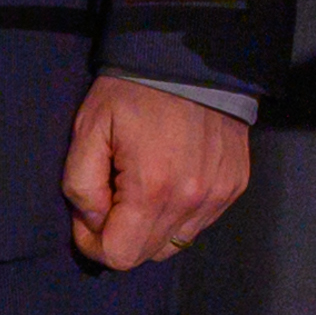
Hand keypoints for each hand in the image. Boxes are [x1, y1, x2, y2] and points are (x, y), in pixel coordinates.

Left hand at [63, 74, 251, 267]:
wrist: (191, 58)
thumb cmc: (133, 91)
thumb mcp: (88, 128)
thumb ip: (80, 184)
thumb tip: (93, 221)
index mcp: (152, 189)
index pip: (120, 256)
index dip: (94, 243)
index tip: (89, 214)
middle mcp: (192, 200)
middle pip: (148, 254)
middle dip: (121, 235)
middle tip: (112, 195)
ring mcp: (218, 195)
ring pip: (175, 243)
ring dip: (151, 227)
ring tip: (141, 186)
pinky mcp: (235, 185)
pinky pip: (199, 223)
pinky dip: (178, 212)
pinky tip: (170, 178)